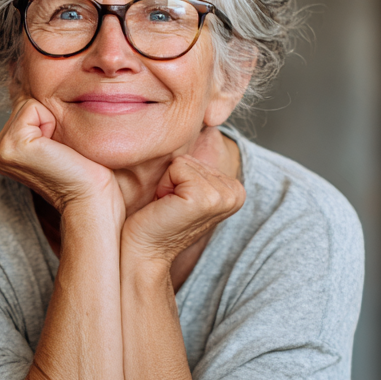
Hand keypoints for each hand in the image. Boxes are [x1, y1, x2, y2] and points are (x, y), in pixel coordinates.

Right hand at [0, 97, 121, 217]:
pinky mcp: (12, 146)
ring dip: (52, 121)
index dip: (48, 121)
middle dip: (49, 120)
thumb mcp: (55, 138)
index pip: (23, 108)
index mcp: (2, 151)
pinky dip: (51, 123)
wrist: (92, 198)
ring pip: (29, 104)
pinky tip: (56, 149)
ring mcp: (0, 150)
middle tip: (60, 151)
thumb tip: (32, 82)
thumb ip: (39, 116)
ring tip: (58, 151)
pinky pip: (33, 108)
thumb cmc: (83, 172)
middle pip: (24, 103)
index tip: (57, 151)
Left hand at [121, 128, 244, 267]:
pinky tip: (166, 207)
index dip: (179, 176)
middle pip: (192, 155)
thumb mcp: (183, 186)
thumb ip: (193, 164)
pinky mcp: (204, 198)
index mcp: (235, 189)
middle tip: (170, 205)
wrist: (144, 251)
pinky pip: (178, 167)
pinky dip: (165, 185)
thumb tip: (189, 128)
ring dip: (169, 183)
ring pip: (183, 161)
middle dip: (174, 179)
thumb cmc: (157, 220)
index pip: (199, 153)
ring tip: (168, 207)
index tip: (177, 201)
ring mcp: (222, 196)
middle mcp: (236, 192)